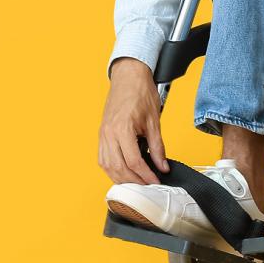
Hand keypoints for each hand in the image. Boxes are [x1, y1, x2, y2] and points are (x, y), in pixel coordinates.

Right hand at [99, 58, 169, 184]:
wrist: (128, 76)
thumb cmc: (140, 92)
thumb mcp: (154, 121)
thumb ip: (158, 146)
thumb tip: (162, 166)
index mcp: (122, 128)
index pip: (133, 161)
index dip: (146, 175)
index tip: (155, 181)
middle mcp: (108, 133)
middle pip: (118, 167)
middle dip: (133, 181)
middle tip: (147, 186)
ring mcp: (102, 134)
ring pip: (107, 166)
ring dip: (121, 178)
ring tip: (136, 184)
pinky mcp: (101, 134)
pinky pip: (103, 158)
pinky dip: (112, 169)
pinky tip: (122, 173)